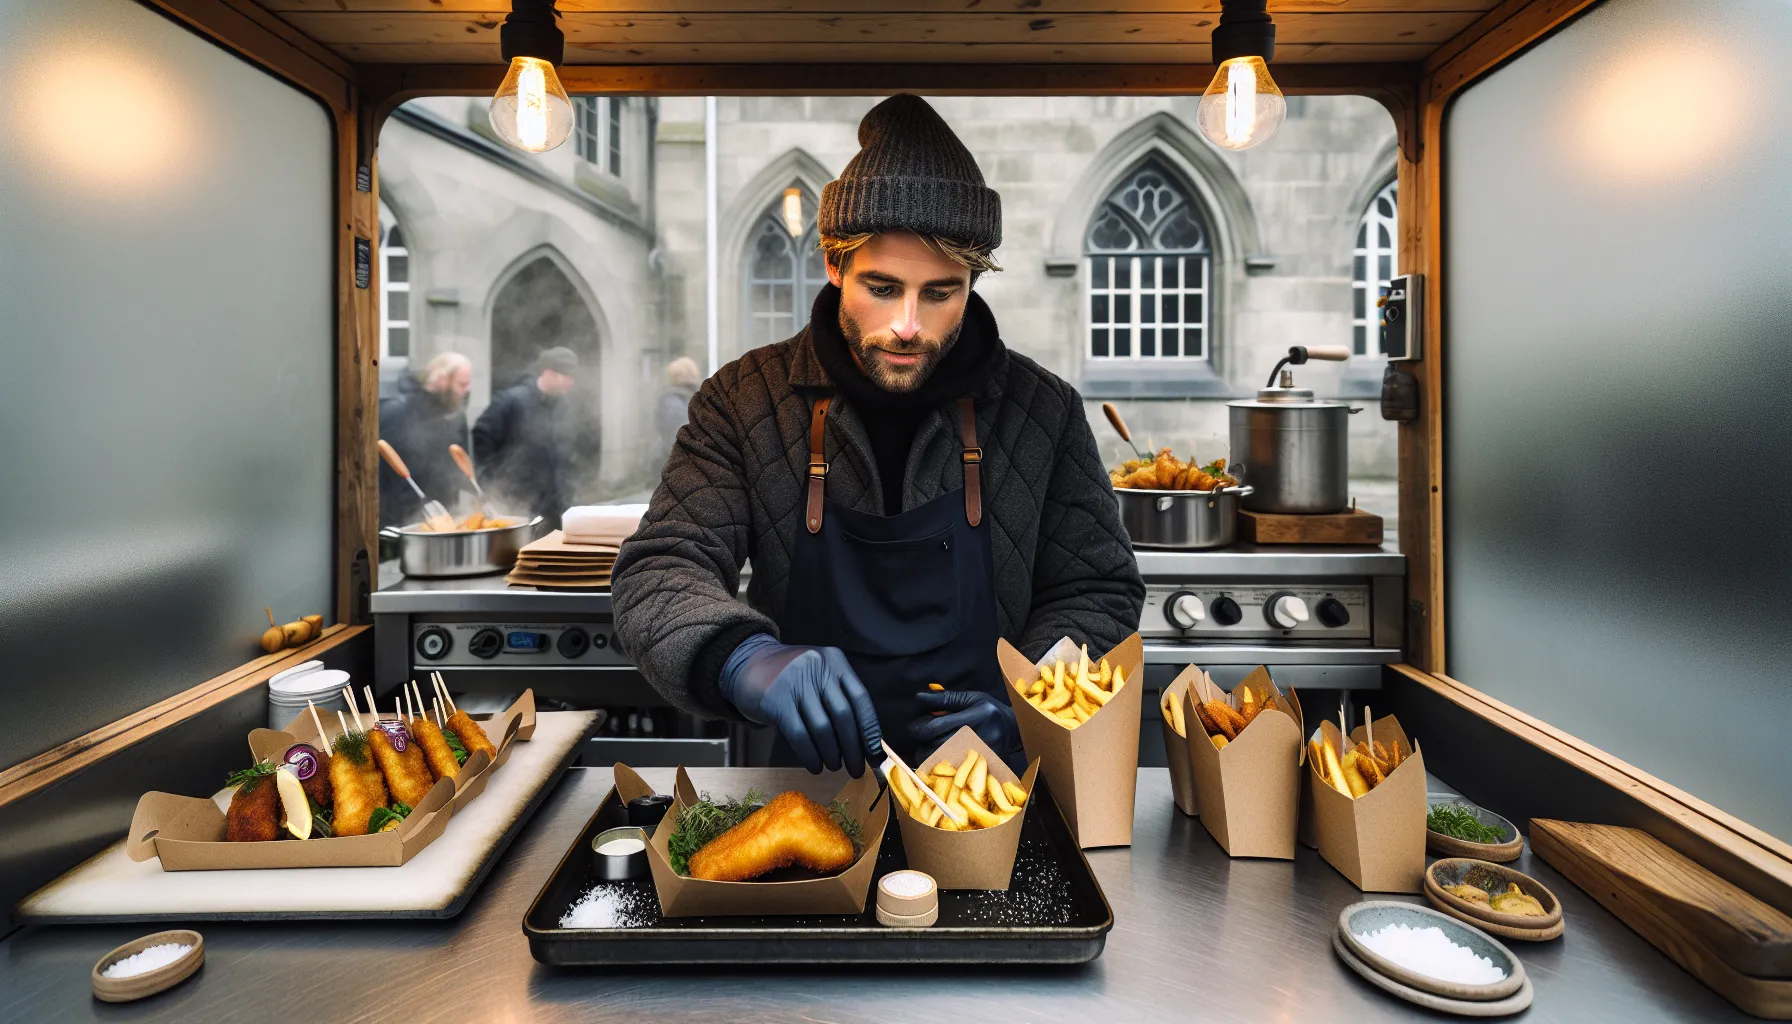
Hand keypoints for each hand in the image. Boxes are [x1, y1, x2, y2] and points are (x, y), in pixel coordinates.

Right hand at [719, 635, 880, 775]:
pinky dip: (810, 755)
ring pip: (822, 728)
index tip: (875, 754)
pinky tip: (815, 765)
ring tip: (834, 766)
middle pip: (843, 716)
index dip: (870, 730)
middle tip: (856, 769)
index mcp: (835, 661)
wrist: (748, 664)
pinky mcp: (776, 701)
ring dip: (832, 754)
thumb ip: (840, 698)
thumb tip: (866, 741)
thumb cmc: (791, 678)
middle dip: (853, 748)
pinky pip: (799, 735)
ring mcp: (796, 683)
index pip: (861, 699)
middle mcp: (818, 668)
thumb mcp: (819, 675)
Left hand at [908, 689, 1021, 761]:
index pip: (937, 727)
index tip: (914, 728)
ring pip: (944, 763)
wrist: (1014, 730)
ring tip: (928, 751)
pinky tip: (941, 762)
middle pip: (937, 746)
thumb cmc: (990, 711)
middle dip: (922, 744)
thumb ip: (946, 698)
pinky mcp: (983, 768)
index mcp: (975, 717)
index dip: (919, 728)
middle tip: (919, 741)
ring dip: (929, 758)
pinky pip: (955, 773)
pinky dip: (943, 770)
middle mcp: (978, 737)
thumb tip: (920, 697)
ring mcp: (981, 756)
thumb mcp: (972, 698)